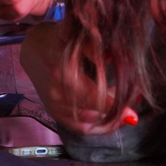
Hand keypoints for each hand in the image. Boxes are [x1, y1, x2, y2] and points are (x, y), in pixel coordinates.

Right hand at [20, 24, 136, 135]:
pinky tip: (110, 119)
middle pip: (96, 112)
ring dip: (110, 117)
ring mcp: (55, 106)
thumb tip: (119, 60)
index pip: (95, 98)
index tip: (133, 113)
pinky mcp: (55, 113)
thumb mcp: (78, 37)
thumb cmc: (57, 39)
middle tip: (133, 97)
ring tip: (124, 105)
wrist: (32, 48)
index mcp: (64, 74)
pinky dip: (97, 126)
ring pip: (90, 123)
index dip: (116, 107)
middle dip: (118, 109)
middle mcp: (58, 94)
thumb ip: (97, 49)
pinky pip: (80, 127)